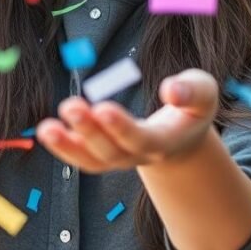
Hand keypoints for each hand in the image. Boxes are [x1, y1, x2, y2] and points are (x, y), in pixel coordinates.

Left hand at [36, 68, 218, 172]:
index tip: (103, 107)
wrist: (182, 138)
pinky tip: (47, 130)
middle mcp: (140, 156)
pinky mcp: (104, 155)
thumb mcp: (204, 94)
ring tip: (46, 128)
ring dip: (67, 146)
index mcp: (166, 142)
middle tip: (70, 106)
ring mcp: (120, 159)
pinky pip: (82, 157)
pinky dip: (64, 147)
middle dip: (90, 131)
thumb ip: (191, 91)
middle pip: (112, 151)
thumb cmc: (191, 108)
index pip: (142, 139)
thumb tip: (171, 89)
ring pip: (92, 160)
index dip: (122, 127)